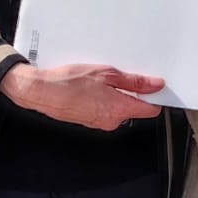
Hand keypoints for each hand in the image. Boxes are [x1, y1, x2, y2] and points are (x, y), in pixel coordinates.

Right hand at [0, 61, 163, 131]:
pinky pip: (105, 110)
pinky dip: (103, 99)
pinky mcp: (90, 121)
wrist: (42, 91)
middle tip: (119, 75)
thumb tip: (154, 85)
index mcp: (120, 109)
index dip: (154, 96)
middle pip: (134, 108)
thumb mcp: (106, 73)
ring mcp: (100, 123)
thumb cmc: (69, 82)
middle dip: (132, 92)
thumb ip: (134, 81)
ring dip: (116, 94)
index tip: (153, 85)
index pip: (150, 109)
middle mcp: (112, 121)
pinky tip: (91, 87)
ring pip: (119, 108)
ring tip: (100, 80)